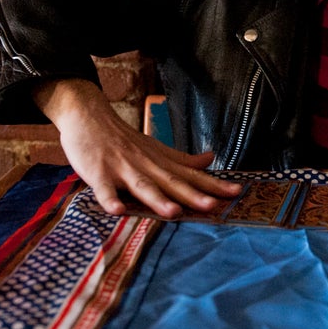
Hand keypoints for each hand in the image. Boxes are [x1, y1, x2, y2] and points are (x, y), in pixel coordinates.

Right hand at [33, 78, 241, 217]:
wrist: (89, 116)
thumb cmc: (124, 139)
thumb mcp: (157, 148)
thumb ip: (183, 159)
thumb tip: (211, 158)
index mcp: (161, 162)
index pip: (191, 175)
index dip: (214, 184)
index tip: (238, 192)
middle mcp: (146, 166)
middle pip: (171, 182)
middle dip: (192, 195)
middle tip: (213, 206)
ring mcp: (122, 169)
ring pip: (142, 186)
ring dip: (157, 199)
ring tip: (173, 212)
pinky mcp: (98, 173)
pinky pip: (104, 190)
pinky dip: (110, 199)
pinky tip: (117, 211)